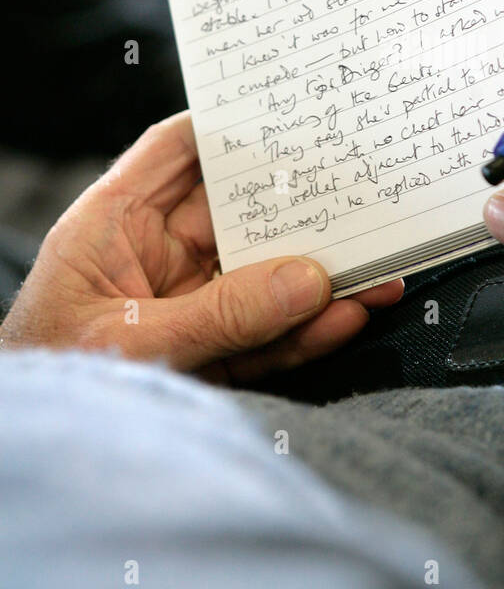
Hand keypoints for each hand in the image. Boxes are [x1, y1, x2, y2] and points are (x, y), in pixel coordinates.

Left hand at [0, 112, 401, 381]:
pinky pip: (267, 334)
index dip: (229, 127)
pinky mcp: (208, 357)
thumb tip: (310, 281)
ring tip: (377, 273)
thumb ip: (221, 314)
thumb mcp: (131, 343)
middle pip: (237, 213)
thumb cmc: (54, 382)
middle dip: (299, 208)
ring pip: (264, 278)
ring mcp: (183, 307)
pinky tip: (347, 318)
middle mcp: (152, 258)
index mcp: (111, 227)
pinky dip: (308, 330)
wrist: (40, 474)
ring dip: (320, 277)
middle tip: (361, 195)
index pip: (174, 152)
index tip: (291, 113)